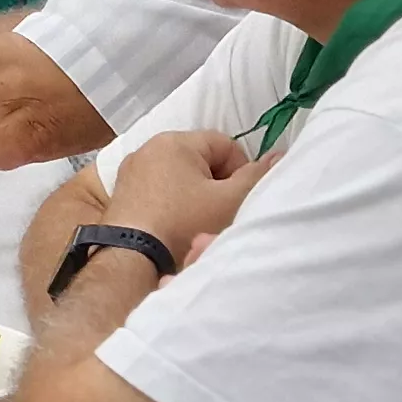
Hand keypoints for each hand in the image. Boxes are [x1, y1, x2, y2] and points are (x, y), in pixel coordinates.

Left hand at [101, 131, 273, 254]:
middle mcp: (148, 148)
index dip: (241, 172)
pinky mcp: (122, 194)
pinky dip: (172, 205)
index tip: (237, 200)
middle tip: (220, 214)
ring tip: (198, 224)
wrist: (131, 260)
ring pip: (180, 177)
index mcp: (175, 141)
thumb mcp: (229, 201)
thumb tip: (280, 155)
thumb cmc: (183, 225)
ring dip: (195, 197)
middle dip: (217, 185)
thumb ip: (257, 176)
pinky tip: (175, 228)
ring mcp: (132, 172)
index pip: (225, 145)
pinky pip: (159, 191)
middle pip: (201, 160)